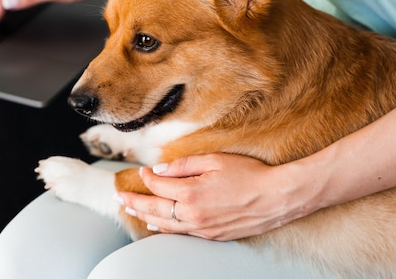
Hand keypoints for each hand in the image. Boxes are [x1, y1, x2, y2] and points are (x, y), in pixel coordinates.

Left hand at [116, 153, 314, 240]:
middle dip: (134, 202)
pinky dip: (165, 228)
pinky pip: (182, 233)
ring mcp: (202, 228)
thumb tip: (159, 170)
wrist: (277, 197)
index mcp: (191, 193)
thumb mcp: (214, 160)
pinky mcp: (212, 235)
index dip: (147, 178)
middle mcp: (192, 214)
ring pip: (165, 225)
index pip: (158, 186)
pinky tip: (158, 224)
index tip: (141, 170)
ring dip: (145, 216)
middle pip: (154, 208)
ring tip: (131, 210)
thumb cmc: (249, 174)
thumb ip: (183, 165)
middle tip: (119, 198)